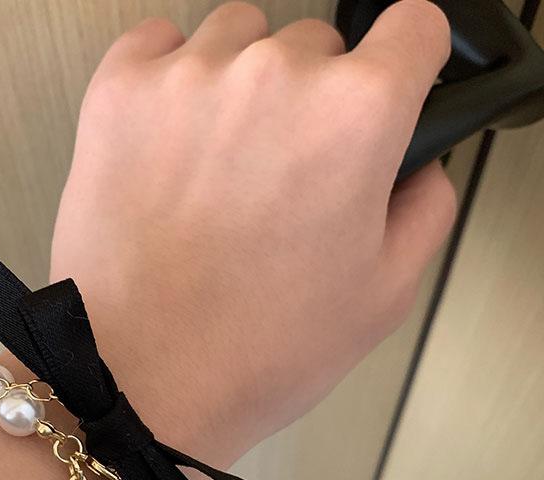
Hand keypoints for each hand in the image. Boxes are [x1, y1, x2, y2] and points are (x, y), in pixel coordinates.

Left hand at [50, 0, 456, 467]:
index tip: (389, 89)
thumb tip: (419, 166)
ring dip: (243, 88)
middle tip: (283, 178)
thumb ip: (426, 207)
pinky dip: (173, 82)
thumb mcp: (383, 296)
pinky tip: (174, 146)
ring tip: (220, 170)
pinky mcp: (118, 92)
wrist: (139, 380)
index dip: (407, 65)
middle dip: (314, 101)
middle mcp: (274, 77)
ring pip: (240, 39)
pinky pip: (162, 46)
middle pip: (319, 45)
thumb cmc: (251, 350)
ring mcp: (188, 77)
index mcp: (354, 118)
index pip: (414, 27)